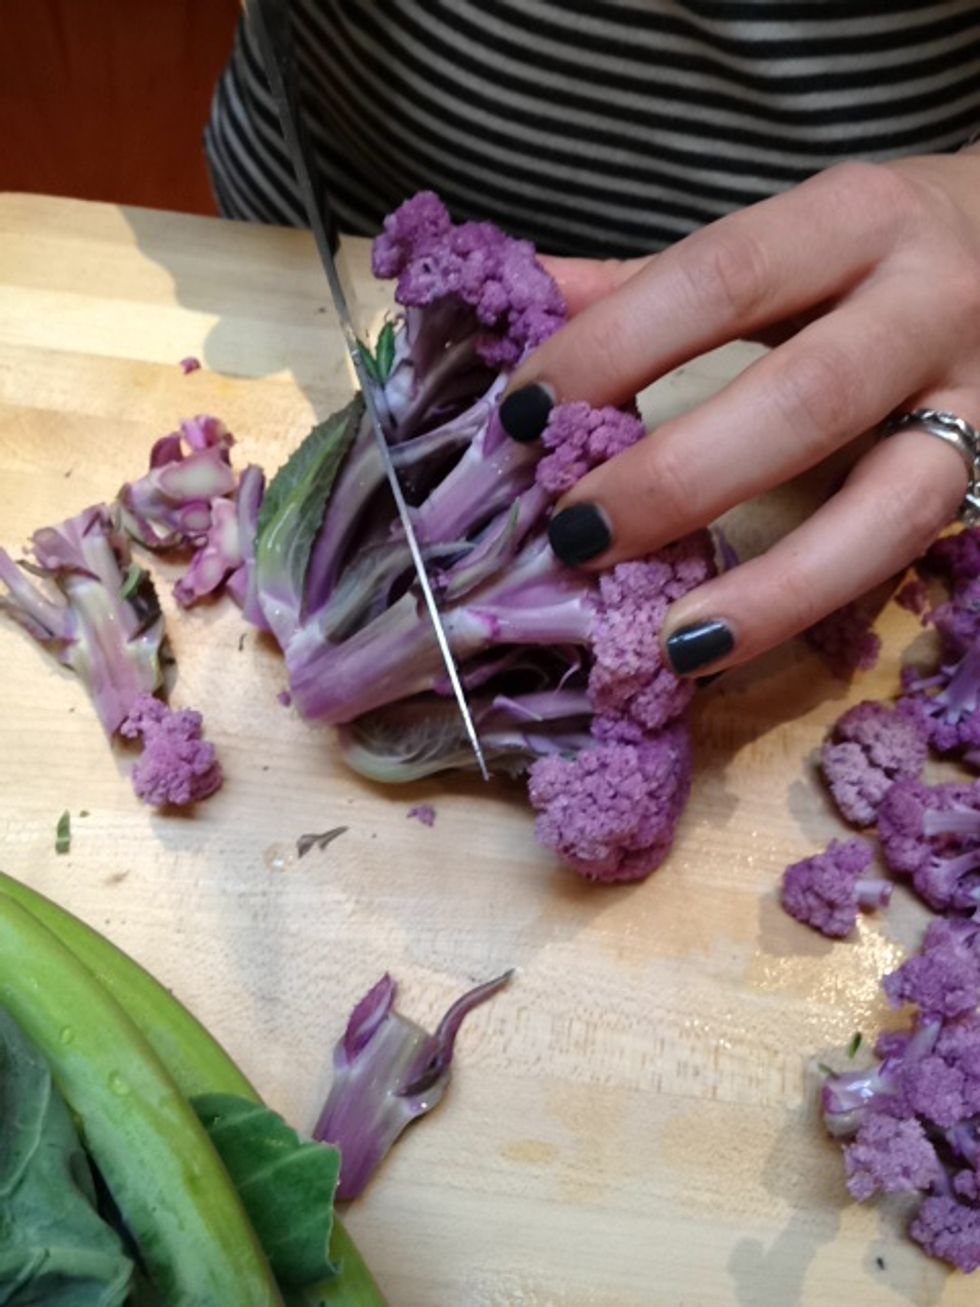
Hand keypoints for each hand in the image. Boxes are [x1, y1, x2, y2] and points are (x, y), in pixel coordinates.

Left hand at [500, 154, 979, 675]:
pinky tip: (721, 647)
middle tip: (575, 532)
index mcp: (853, 220)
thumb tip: (519, 292)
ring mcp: (976, 404)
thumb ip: (652, 278)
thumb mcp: (780, 239)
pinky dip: (805, 611)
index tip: (522, 415)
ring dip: (770, 585)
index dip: (616, 346)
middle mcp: (927, 305)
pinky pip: (900, 560)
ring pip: (886, 508)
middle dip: (680, 475)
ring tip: (666, 639)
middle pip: (805, 397)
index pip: (721, 278)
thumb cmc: (875, 253)